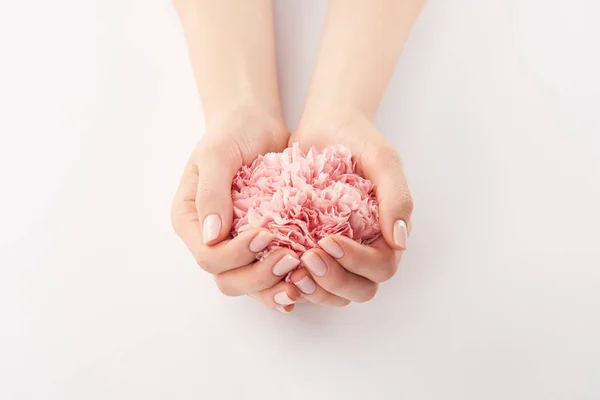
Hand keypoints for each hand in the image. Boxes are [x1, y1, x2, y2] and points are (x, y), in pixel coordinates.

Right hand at [171, 108, 301, 312]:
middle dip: (259, 277)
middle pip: (229, 279)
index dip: (236, 256)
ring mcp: (238, 245)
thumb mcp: (217, 154)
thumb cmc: (232, 132)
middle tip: (290, 260)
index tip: (265, 236)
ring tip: (303, 278)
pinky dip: (288, 281)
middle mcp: (212, 239)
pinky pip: (272, 274)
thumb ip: (211, 192)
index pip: (208, 257)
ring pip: (251, 285)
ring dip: (275, 287)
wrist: (256, 124)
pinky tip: (309, 280)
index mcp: (192, 221)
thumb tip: (212, 236)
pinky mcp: (263, 245)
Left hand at [287, 112, 413, 305]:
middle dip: (334, 281)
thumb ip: (397, 197)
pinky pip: (307, 280)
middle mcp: (365, 250)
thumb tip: (401, 241)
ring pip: (333, 294)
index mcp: (387, 235)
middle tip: (306, 260)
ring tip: (290, 271)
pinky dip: (293, 281)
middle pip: (359, 290)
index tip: (328, 241)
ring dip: (314, 290)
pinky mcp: (311, 250)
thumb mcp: (383, 160)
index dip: (356, 263)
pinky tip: (276, 267)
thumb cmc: (358, 139)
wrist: (326, 125)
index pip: (381, 268)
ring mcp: (337, 255)